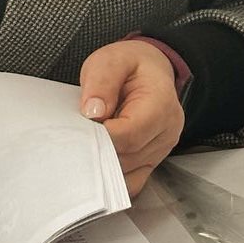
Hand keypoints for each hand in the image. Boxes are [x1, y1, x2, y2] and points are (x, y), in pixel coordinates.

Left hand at [78, 39, 184, 197]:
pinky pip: (131, 182)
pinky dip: (112, 176)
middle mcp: (166, 132)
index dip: (100, 136)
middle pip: (126, 157)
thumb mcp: (112, 60)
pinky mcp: (151, 161)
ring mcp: (161, 150)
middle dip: (98, 150)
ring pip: (126, 173)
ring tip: (87, 143)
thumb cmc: (132, 66)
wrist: (150, 70)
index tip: (80, 129)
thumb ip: (102, 82)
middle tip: (76, 137)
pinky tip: (97, 160)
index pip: (129, 135)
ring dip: (103, 162)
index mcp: (161, 104)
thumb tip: (93, 112)